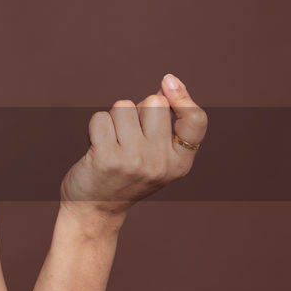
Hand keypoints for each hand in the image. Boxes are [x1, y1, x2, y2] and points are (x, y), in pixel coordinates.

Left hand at [59, 74, 207, 217]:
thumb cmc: (124, 176)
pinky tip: (96, 147)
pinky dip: (95, 127)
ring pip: (124, 107)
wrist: (94, 210)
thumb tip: (166, 86)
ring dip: (113, 119)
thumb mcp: (155, 157)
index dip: (184, 98)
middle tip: (127, 137)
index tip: (168, 81)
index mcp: (180, 163)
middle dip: (137, 110)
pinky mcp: (106, 158)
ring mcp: (134, 160)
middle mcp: (161, 162)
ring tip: (111, 143)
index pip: (196, 121)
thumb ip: (164, 126)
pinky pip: (100, 118)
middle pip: (154, 103)